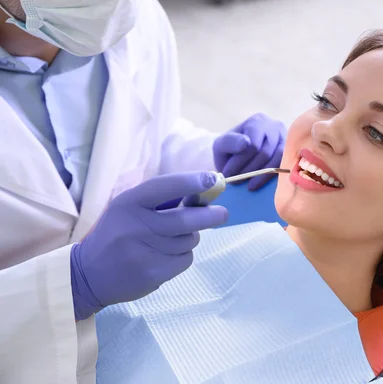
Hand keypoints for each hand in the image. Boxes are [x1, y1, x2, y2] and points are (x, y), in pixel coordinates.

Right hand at [70, 172, 228, 320]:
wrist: (88, 274)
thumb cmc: (117, 233)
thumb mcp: (129, 208)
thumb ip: (161, 200)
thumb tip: (203, 191)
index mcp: (128, 203)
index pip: (164, 187)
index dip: (191, 181)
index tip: (213, 179)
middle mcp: (135, 226)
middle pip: (186, 219)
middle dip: (210, 215)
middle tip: (223, 213)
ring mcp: (144, 252)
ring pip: (190, 240)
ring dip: (191, 237)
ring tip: (174, 238)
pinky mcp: (153, 273)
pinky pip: (185, 259)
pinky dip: (183, 255)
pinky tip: (166, 256)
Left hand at [213, 113, 285, 190]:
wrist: (238, 154)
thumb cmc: (230, 150)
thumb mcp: (222, 144)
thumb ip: (229, 142)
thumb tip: (246, 143)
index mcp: (257, 121)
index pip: (253, 144)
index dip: (240, 161)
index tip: (228, 173)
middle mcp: (274, 126)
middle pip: (265, 152)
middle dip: (249, 170)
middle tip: (237, 181)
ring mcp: (285, 140)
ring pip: (276, 159)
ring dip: (260, 174)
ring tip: (247, 184)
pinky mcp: (290, 153)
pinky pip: (283, 165)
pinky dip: (270, 176)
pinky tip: (258, 182)